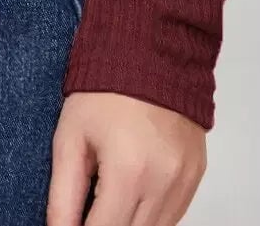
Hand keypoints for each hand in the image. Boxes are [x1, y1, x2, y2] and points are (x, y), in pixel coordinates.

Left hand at [48, 91, 207, 224]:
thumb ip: (62, 196)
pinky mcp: (196, 176)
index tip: (73, 223)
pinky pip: (173, 216)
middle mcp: (163, 183)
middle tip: (89, 207)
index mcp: (128, 172)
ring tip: (109, 197)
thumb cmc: (104, 91)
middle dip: (106, 224)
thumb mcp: (69, 138)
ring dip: (129, 223)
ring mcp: (185, 182)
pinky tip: (132, 194)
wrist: (150, 51)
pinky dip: (151, 216)